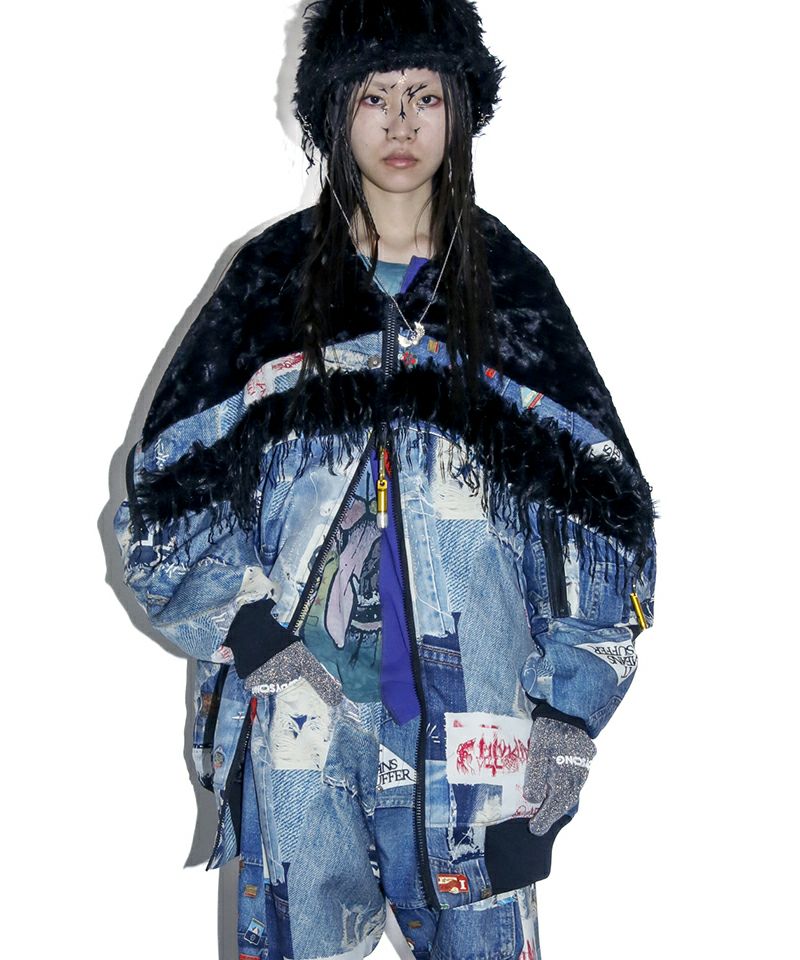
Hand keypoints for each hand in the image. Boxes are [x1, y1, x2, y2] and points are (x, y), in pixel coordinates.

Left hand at [523, 716, 595, 835]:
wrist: (570, 711)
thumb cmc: (551, 732)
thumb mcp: (539, 753)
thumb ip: (536, 777)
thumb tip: (534, 799)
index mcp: (566, 781)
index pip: (554, 808)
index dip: (543, 820)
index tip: (534, 830)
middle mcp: (577, 779)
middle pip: (564, 802)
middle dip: (551, 814)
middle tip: (539, 825)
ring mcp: (581, 770)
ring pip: (570, 793)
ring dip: (559, 802)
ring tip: (547, 810)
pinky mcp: (582, 760)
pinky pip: (574, 782)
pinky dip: (564, 789)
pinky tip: (558, 789)